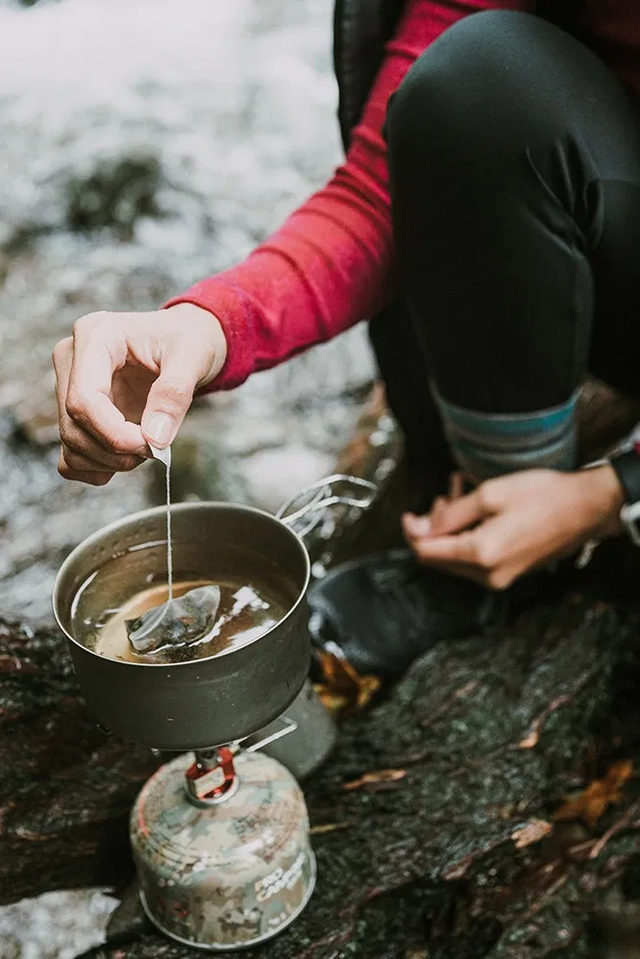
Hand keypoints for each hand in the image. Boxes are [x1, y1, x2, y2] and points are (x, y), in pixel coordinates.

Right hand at [53, 303, 226, 484]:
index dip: (115, 434)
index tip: (152, 445)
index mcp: (96, 335)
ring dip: (109, 462)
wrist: (185, 340)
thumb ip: (174, 394)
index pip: (84, 399)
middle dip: (116, 450)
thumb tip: (155, 438)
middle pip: (74, 423)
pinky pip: (70, 456)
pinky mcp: (75, 411)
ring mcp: (69, 385)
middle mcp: (73, 358)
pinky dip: (98, 468)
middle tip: (156, 448)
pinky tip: (126, 457)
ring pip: (70, 443)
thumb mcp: (194, 356)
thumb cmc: (187, 339)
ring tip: (147, 448)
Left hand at [402, 466, 624, 589]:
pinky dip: (469, 535)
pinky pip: (477, 558)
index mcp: (481, 555)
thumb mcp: (489, 495)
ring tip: (463, 497)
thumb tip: (418, 528)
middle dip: (435, 527)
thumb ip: (449, 515)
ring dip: (453, 528)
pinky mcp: (511, 573)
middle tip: (446, 497)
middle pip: (440, 558)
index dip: (413, 532)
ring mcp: (501, 578)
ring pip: (457, 557)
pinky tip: (478, 511)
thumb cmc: (543, 496)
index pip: (427, 552)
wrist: (587, 508)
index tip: (409, 513)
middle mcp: (488, 575)